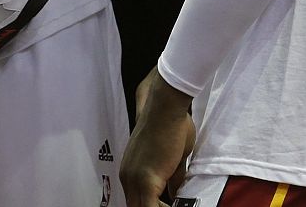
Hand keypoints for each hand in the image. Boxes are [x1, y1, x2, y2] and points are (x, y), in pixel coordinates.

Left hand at [121, 68, 196, 206]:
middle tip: (173, 206)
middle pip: (136, 206)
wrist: (164, 108)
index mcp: (130, 171)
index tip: (168, 204)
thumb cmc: (169, 125)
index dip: (152, 205)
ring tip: (177, 204)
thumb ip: (172, 177)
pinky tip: (177, 205)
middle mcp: (127, 177)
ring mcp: (133, 179)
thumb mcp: (172, 158)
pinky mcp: (145, 181)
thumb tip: (175, 194)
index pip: (136, 201)